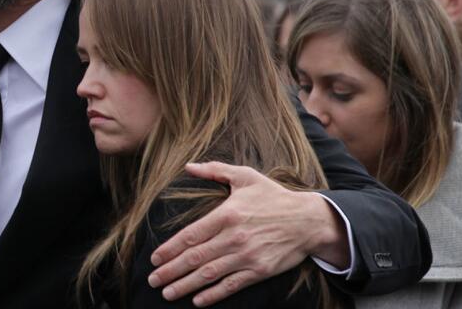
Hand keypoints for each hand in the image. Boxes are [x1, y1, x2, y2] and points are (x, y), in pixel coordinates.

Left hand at [147, 161, 347, 305]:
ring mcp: (247, 256)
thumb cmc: (273, 196)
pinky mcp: (259, 271)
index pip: (192, 235)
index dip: (170, 248)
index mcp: (227, 214)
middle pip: (195, 258)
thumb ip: (215, 170)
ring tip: (168, 293)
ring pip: (210, 274)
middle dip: (171, 271)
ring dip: (185, 285)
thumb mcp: (245, 176)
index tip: (155, 258)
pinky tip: (197, 300)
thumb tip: (188, 166)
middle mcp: (234, 237)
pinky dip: (213, 295)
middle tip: (153, 280)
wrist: (308, 220)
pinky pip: (232, 285)